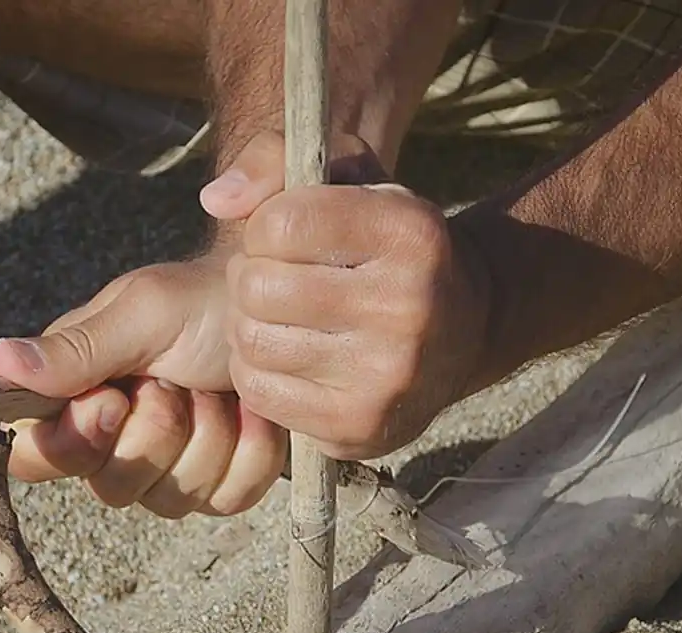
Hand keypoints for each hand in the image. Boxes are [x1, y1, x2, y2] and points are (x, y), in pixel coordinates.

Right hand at [0, 132, 387, 516]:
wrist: (279, 310)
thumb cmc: (201, 299)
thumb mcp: (141, 313)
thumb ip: (75, 349)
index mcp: (74, 398)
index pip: (35, 458)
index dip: (74, 442)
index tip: (113, 399)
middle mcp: (112, 444)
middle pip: (111, 489)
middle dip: (158, 429)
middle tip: (177, 378)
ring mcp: (167, 472)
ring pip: (172, 500)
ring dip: (208, 435)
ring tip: (214, 386)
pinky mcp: (219, 485)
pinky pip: (227, 499)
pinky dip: (249, 451)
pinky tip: (251, 412)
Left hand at [224, 181, 492, 460]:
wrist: (465, 329)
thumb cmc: (385, 243)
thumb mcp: (350, 176)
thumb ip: (275, 159)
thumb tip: (216, 201)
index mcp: (409, 232)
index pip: (281, 224)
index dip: (265, 226)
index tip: (287, 235)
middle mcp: (407, 305)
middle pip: (258, 287)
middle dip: (252, 277)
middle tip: (276, 280)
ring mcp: (387, 374)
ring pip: (252, 342)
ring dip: (249, 326)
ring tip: (279, 317)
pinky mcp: (360, 425)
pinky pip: (260, 393)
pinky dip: (258, 373)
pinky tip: (287, 357)